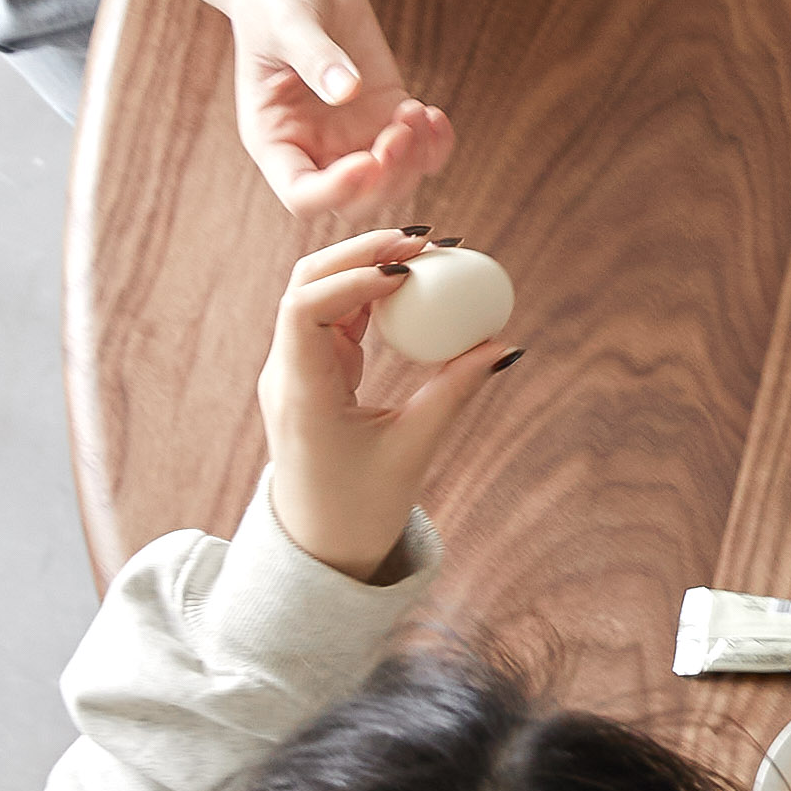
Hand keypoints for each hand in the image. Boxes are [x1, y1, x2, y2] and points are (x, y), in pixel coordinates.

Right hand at [224, 0, 431, 221]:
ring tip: (417, 112)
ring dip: (414, 160)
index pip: (303, 194)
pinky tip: (434, 115)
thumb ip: (315, 58)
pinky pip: (418, 150)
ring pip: (393, 181)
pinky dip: (434, 145)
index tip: (368, 160)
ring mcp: (354, 136)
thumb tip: (348, 90)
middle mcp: (315, 149)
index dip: (337, 190)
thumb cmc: (275, 2)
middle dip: (386, 179)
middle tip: (400, 131)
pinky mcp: (385, 114)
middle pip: (356, 200)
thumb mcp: (287, 24)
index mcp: (276, 140)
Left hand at [258, 230, 515, 580]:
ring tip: (424, 258)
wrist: (319, 547)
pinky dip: (369, 295)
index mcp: (300, 393)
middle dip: (361, 252)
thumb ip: (454, 391)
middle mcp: (287, 372)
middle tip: (423, 242)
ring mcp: (295, 369)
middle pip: (306, 282)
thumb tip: (502, 345)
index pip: (306, 307)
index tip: (408, 274)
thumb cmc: (360, 508)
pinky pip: (334, 316)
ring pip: (318, 291)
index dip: (354, 277)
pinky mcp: (312, 373)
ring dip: (365, 267)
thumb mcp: (414, 449)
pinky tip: (410, 289)